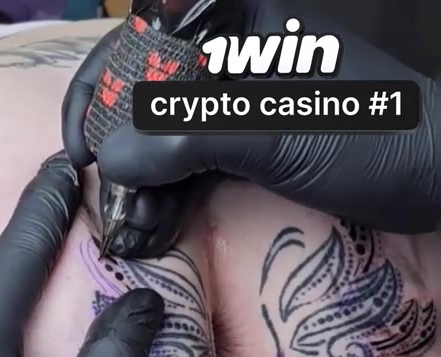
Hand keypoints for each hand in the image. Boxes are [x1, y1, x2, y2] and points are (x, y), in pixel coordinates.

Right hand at [63, 0, 439, 257]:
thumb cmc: (376, 137)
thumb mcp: (279, 134)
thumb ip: (191, 139)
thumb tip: (112, 161)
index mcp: (239, 22)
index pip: (142, 36)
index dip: (99, 85)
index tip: (85, 143)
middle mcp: (229, 54)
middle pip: (142, 89)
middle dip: (115, 146)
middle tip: (101, 196)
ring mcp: (236, 102)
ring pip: (159, 132)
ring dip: (136, 181)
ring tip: (129, 226)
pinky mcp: (245, 144)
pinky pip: (185, 164)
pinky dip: (164, 196)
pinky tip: (150, 230)